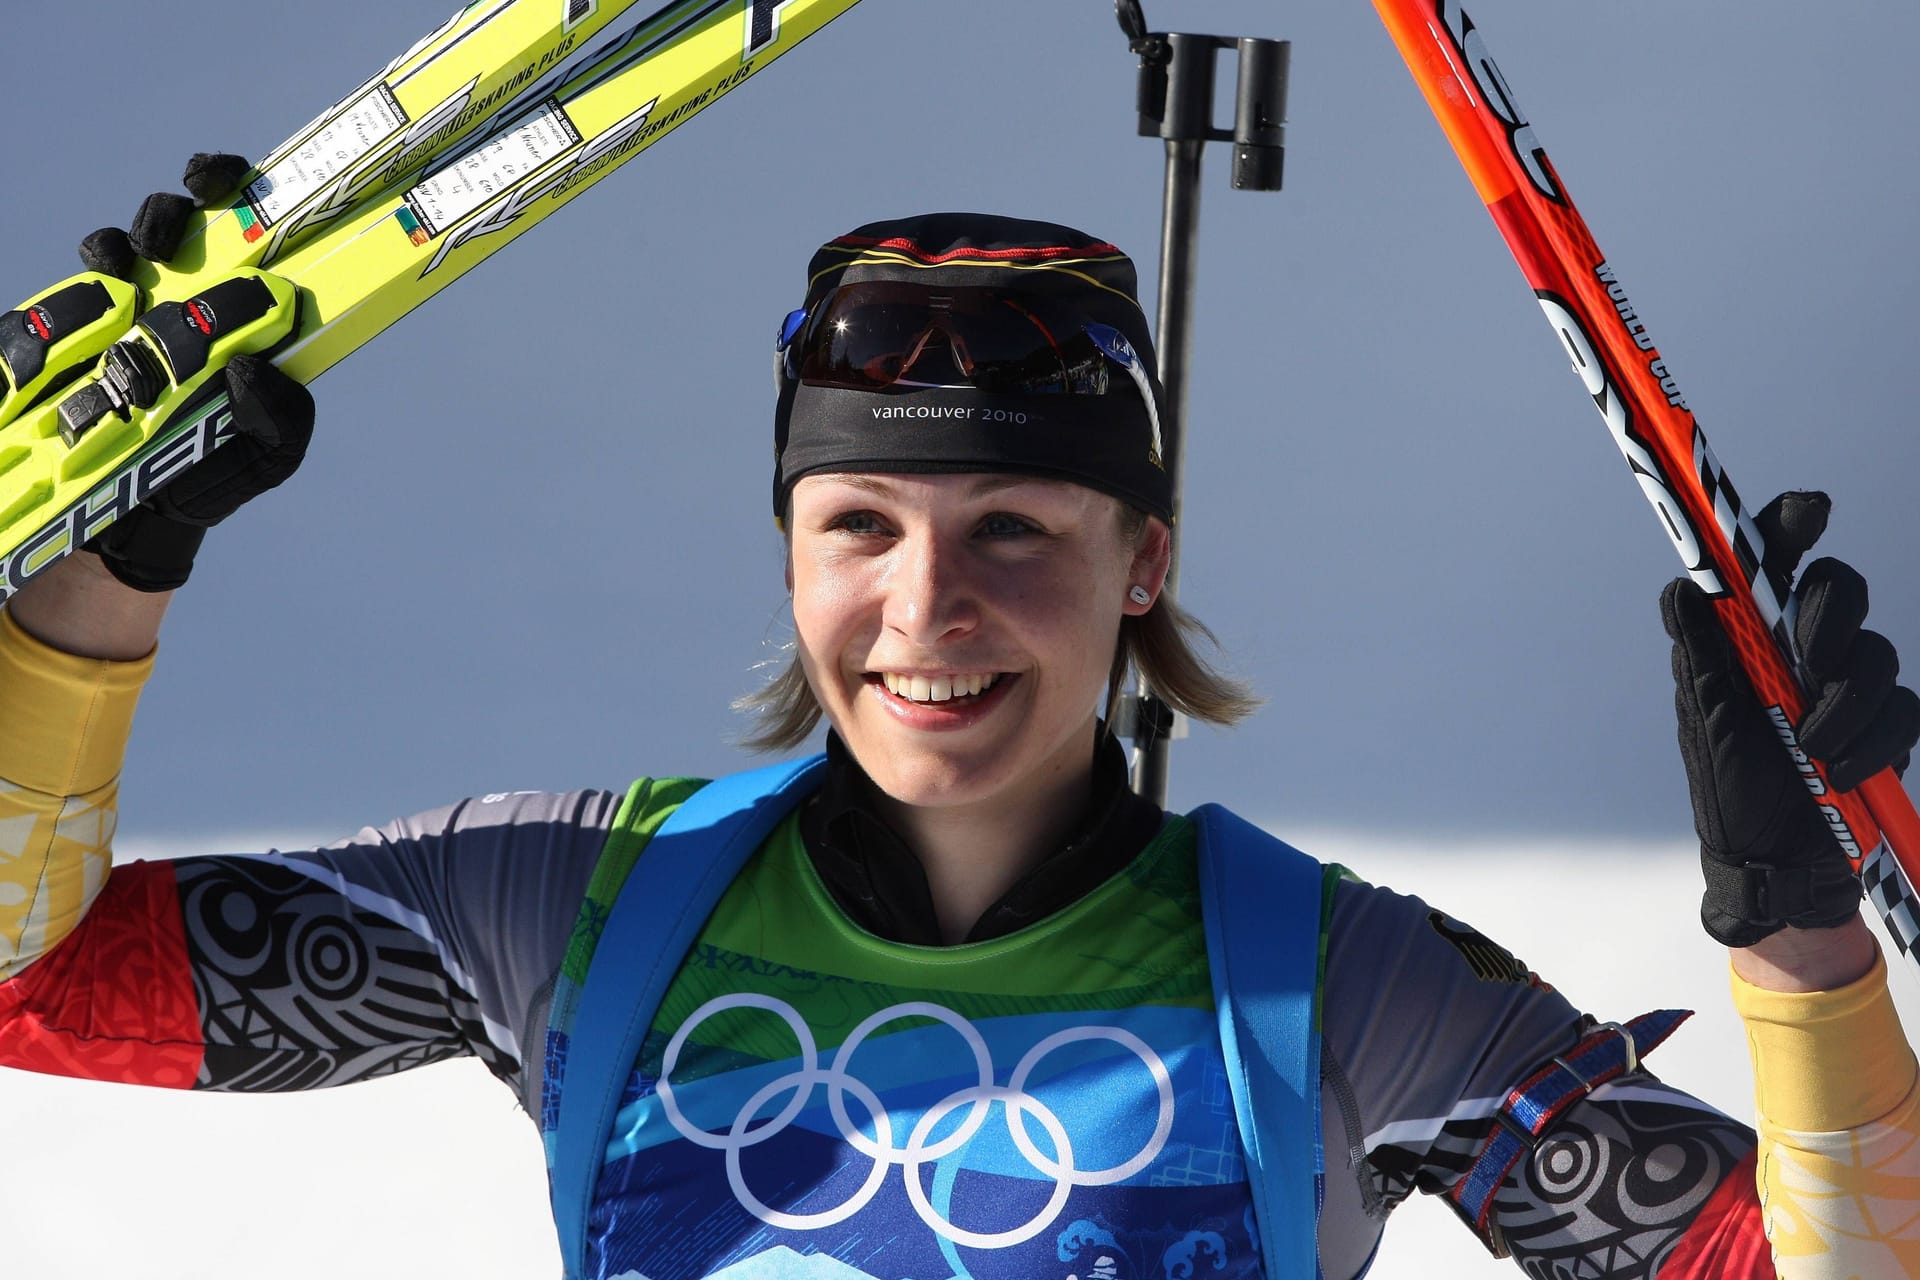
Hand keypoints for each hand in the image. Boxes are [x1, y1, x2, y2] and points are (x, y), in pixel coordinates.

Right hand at [75, 154, 314, 592]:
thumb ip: (282, 416)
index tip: (217, 179)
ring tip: (125, 287)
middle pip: (167, 219)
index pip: (234, 222)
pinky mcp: (56, 340)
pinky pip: (46, 312)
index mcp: (231, 302)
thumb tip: (254, 369)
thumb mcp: (267, 453)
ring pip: (108, 251)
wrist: (141, 517)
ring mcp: (111, 312)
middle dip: (163, 213)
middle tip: (163, 240)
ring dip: (115, 253)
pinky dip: (56, 312)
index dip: (224, 183)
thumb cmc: (214, 466)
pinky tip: (73, 336)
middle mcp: (172, 292)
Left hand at [1662, 491, 1919, 947]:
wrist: (1771, 863)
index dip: (1790, 525)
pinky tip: (1837, 775)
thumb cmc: (1728, 786)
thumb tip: (1685, 588)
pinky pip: (1901, 711)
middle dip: (1830, 616)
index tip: (1810, 511)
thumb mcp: (1705, 718)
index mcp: (1750, 635)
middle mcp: (1799, 649)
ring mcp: (1847, 686)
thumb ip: (1703, 653)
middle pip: (1837, 589)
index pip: (1771, 561)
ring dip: (1844, 702)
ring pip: (1876, 652)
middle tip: (1809, 656)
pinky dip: (1869, 745)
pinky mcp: (1884, 727)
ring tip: (1811, 749)